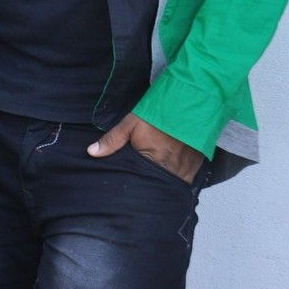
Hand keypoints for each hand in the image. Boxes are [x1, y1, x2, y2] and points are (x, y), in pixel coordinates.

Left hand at [87, 112, 203, 183]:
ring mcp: (186, 169)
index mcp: (153, 162)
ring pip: (174, 184)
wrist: (187, 102)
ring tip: (158, 179)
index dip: (136, 184)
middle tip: (144, 181)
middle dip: (151, 185)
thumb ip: (112, 140)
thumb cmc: (157, 114)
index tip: (132, 185)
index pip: (142, 183)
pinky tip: (173, 172)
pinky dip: (180, 176)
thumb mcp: (131, 124)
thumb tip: (91, 152)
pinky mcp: (197, 165)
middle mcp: (171, 170)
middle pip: (158, 185)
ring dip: (166, 182)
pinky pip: (187, 178)